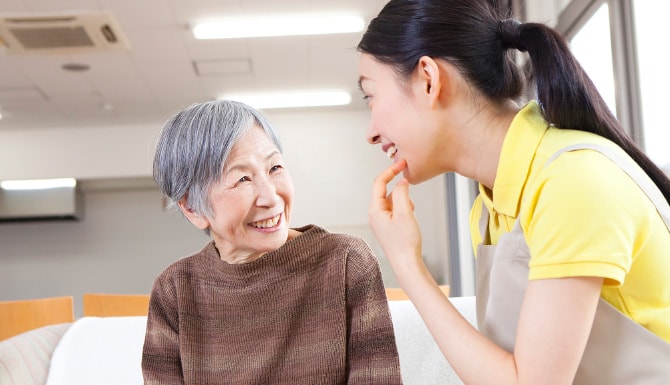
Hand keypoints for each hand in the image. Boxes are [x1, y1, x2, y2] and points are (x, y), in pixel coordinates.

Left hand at [369, 159, 422, 274]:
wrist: (407, 264)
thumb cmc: (405, 243)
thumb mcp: (405, 212)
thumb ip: (401, 193)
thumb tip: (401, 182)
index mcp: (374, 209)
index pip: (379, 183)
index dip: (391, 171)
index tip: (402, 164)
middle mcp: (374, 215)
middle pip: (385, 191)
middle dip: (400, 191)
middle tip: (411, 194)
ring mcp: (380, 221)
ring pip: (392, 201)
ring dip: (403, 201)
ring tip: (410, 214)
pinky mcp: (387, 227)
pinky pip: (395, 211)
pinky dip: (404, 209)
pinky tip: (410, 219)